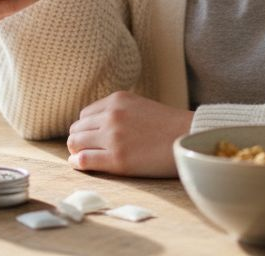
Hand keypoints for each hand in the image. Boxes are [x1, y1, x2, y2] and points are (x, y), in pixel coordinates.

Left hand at [66, 91, 193, 177]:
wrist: (189, 140)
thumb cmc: (169, 126)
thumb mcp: (140, 106)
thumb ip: (118, 110)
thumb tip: (94, 126)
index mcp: (117, 100)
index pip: (85, 114)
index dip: (87, 128)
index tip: (93, 137)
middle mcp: (112, 116)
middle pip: (77, 128)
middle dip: (80, 139)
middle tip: (87, 149)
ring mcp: (113, 138)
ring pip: (75, 143)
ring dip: (77, 151)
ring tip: (84, 157)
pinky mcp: (117, 160)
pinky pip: (84, 160)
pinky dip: (77, 163)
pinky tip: (81, 165)